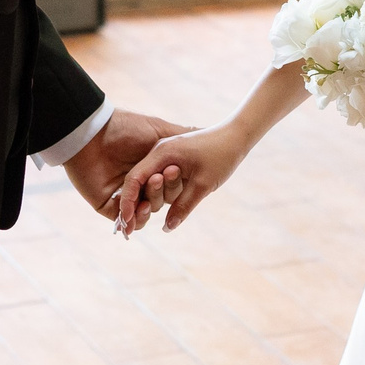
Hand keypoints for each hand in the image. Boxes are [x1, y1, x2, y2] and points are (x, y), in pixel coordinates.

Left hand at [62, 109, 187, 222]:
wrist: (93, 132)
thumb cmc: (126, 127)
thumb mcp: (159, 130)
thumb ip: (181, 135)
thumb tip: (204, 134)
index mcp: (151, 168)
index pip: (169, 186)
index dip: (174, 184)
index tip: (176, 172)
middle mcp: (138, 183)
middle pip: (158, 200)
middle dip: (162, 193)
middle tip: (161, 177)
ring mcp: (121, 195)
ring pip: (143, 212)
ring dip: (149, 209)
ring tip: (149, 199)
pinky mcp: (106, 204)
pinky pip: (123, 219)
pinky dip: (133, 220)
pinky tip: (139, 211)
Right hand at [113, 122, 253, 234]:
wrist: (237, 136)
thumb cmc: (222, 155)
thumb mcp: (203, 184)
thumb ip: (182, 206)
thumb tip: (166, 228)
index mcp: (162, 153)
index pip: (134, 179)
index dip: (128, 202)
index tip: (127, 222)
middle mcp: (159, 152)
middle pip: (140, 182)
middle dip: (142, 202)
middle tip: (149, 218)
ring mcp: (165, 155)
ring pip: (152, 182)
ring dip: (160, 195)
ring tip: (185, 191)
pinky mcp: (173, 160)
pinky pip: (161, 178)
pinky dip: (164, 191)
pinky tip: (173, 202)